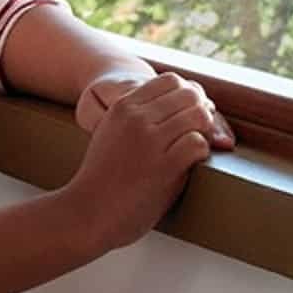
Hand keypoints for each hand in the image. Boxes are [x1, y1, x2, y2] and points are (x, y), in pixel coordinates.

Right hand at [65, 72, 228, 252]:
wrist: (88, 212)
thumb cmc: (102, 178)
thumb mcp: (109, 132)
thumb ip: (133, 116)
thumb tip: (172, 107)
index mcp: (123, 106)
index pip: (171, 80)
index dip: (188, 93)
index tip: (190, 112)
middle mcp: (137, 118)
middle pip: (189, 94)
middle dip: (202, 109)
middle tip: (201, 130)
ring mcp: (151, 140)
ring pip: (198, 115)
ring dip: (205, 130)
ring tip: (195, 147)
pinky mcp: (165, 165)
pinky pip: (199, 143)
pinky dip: (202, 152)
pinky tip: (190, 163)